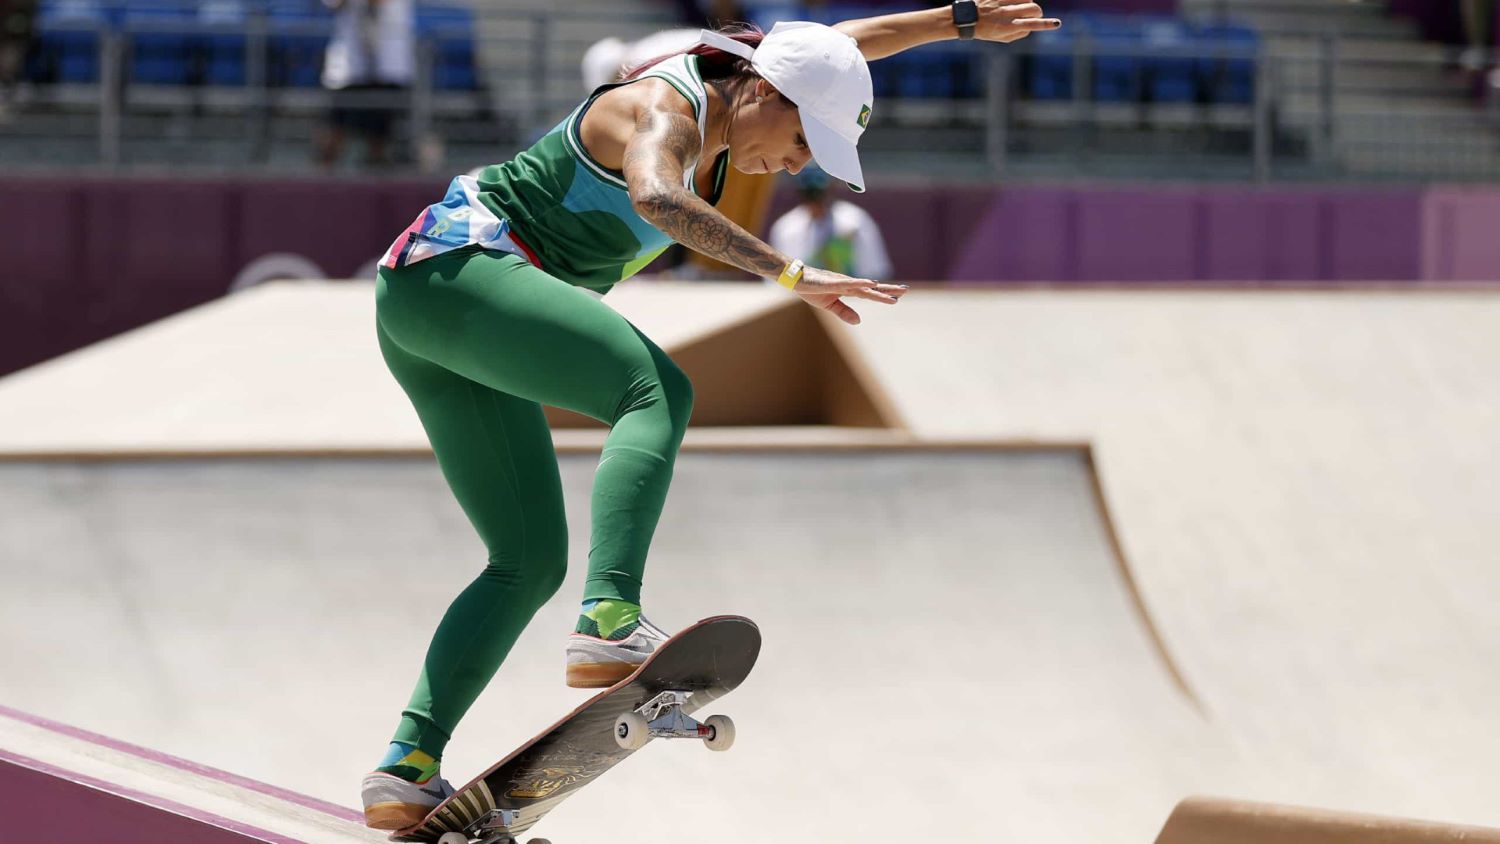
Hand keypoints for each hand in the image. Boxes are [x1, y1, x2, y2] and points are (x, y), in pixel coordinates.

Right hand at [793, 266, 908, 325]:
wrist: (795, 279)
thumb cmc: (811, 289)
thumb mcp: (829, 305)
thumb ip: (844, 312)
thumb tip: (859, 321)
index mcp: (848, 290)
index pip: (869, 293)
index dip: (883, 295)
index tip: (897, 297)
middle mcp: (848, 284)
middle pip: (872, 288)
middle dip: (888, 290)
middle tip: (905, 290)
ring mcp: (841, 282)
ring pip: (865, 286)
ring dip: (880, 289)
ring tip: (896, 291)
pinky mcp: (833, 281)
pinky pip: (850, 283)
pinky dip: (862, 283)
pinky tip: (872, 283)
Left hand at [974, 2, 1061, 43]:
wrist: (965, 19)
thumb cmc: (985, 30)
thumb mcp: (1002, 38)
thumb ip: (1019, 33)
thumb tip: (1031, 26)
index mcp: (1008, 27)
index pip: (1033, 25)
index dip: (1047, 24)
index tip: (1057, 23)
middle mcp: (1007, 14)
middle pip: (1034, 8)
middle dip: (1038, 12)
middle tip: (1033, 15)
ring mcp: (1002, 2)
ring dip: (1028, 2)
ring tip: (1018, 7)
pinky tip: (1012, 2)